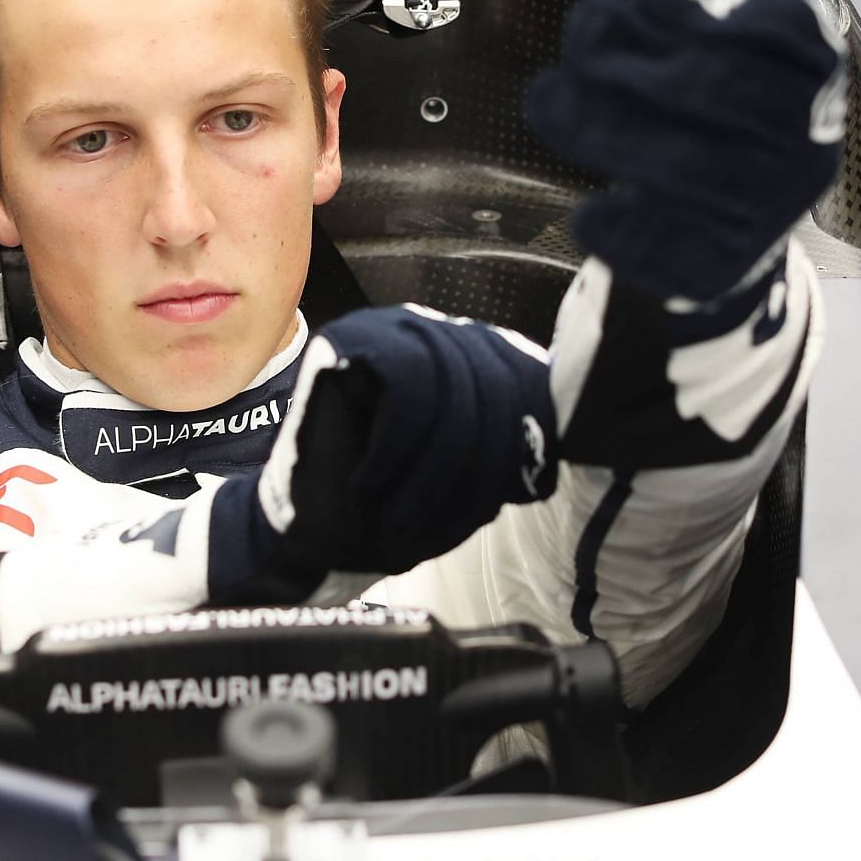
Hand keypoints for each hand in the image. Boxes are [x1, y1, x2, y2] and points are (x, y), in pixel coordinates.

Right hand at [214, 304, 555, 597]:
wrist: (308, 532)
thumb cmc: (389, 509)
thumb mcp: (473, 485)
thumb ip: (514, 452)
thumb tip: (552, 446)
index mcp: (476, 360)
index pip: (531, 382)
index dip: (525, 446)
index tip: (509, 497)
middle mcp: (439, 332)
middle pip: (497, 384)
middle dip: (476, 468)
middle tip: (436, 523)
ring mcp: (393, 328)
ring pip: (454, 385)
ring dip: (433, 469)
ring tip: (402, 515)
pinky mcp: (349, 338)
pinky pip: (407, 381)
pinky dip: (394, 446)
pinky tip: (371, 481)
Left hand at [525, 0, 845, 304]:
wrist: (731, 232)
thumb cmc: (709, 106)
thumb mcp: (714, 31)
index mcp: (811, 70)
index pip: (773, 22)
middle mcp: (807, 139)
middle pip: (713, 86)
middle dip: (631, 54)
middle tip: (581, 35)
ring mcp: (772, 209)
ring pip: (682, 163)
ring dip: (598, 125)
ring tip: (548, 96)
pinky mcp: (723, 268)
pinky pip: (660, 246)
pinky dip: (612, 224)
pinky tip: (589, 209)